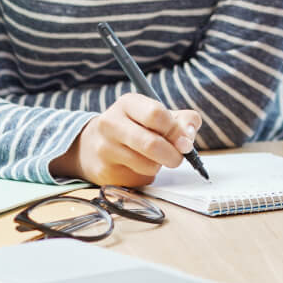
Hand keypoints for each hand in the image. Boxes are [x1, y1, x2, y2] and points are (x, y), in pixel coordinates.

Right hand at [52, 94, 201, 186]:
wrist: (95, 144)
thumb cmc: (138, 126)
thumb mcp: (161, 114)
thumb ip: (184, 121)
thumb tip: (188, 140)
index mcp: (128, 103)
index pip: (156, 114)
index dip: (175, 130)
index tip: (184, 141)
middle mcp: (111, 123)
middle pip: (151, 143)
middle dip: (173, 155)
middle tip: (178, 157)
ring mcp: (104, 148)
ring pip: (147, 165)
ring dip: (160, 166)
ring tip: (154, 158)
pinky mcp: (104, 172)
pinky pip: (137, 179)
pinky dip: (147, 176)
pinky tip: (138, 167)